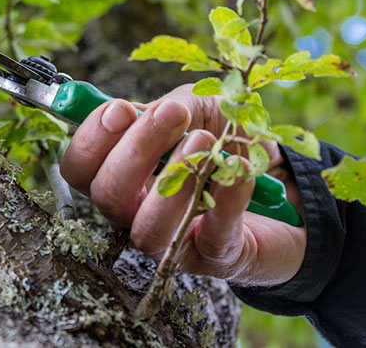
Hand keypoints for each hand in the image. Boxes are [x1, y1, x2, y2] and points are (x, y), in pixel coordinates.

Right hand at [59, 83, 306, 285]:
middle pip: (107, 197)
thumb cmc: (227, 139)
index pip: (79, 170)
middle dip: (135, 151)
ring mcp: (174, 241)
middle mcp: (136, 212)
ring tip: (203, 141)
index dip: (90, 141)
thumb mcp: (196, 109)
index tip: (121, 110)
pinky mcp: (218, 257)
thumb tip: (129, 110)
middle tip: (173, 114)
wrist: (286, 178)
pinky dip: (225, 198)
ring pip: (148, 230)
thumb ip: (167, 108)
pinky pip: (213, 235)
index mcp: (121, 174)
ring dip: (174, 181)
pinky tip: (238, 167)